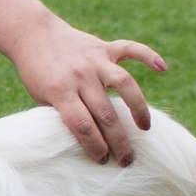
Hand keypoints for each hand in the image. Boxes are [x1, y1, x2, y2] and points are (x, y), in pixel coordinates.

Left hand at [10, 16, 166, 165]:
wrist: (33, 34)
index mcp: (59, 91)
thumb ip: (62, 116)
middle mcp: (80, 75)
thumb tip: (85, 143)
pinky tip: (163, 68)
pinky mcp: (104, 47)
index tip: (103, 160)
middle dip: (118, 141)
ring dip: (137, 107)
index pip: (81, 125)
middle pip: (105, 113)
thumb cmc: (36, 74)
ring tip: (145, 127)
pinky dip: (148, 55)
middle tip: (128, 160)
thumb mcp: (40, 99)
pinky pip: (130, 48)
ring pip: (124, 83)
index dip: (94, 146)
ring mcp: (94, 59)